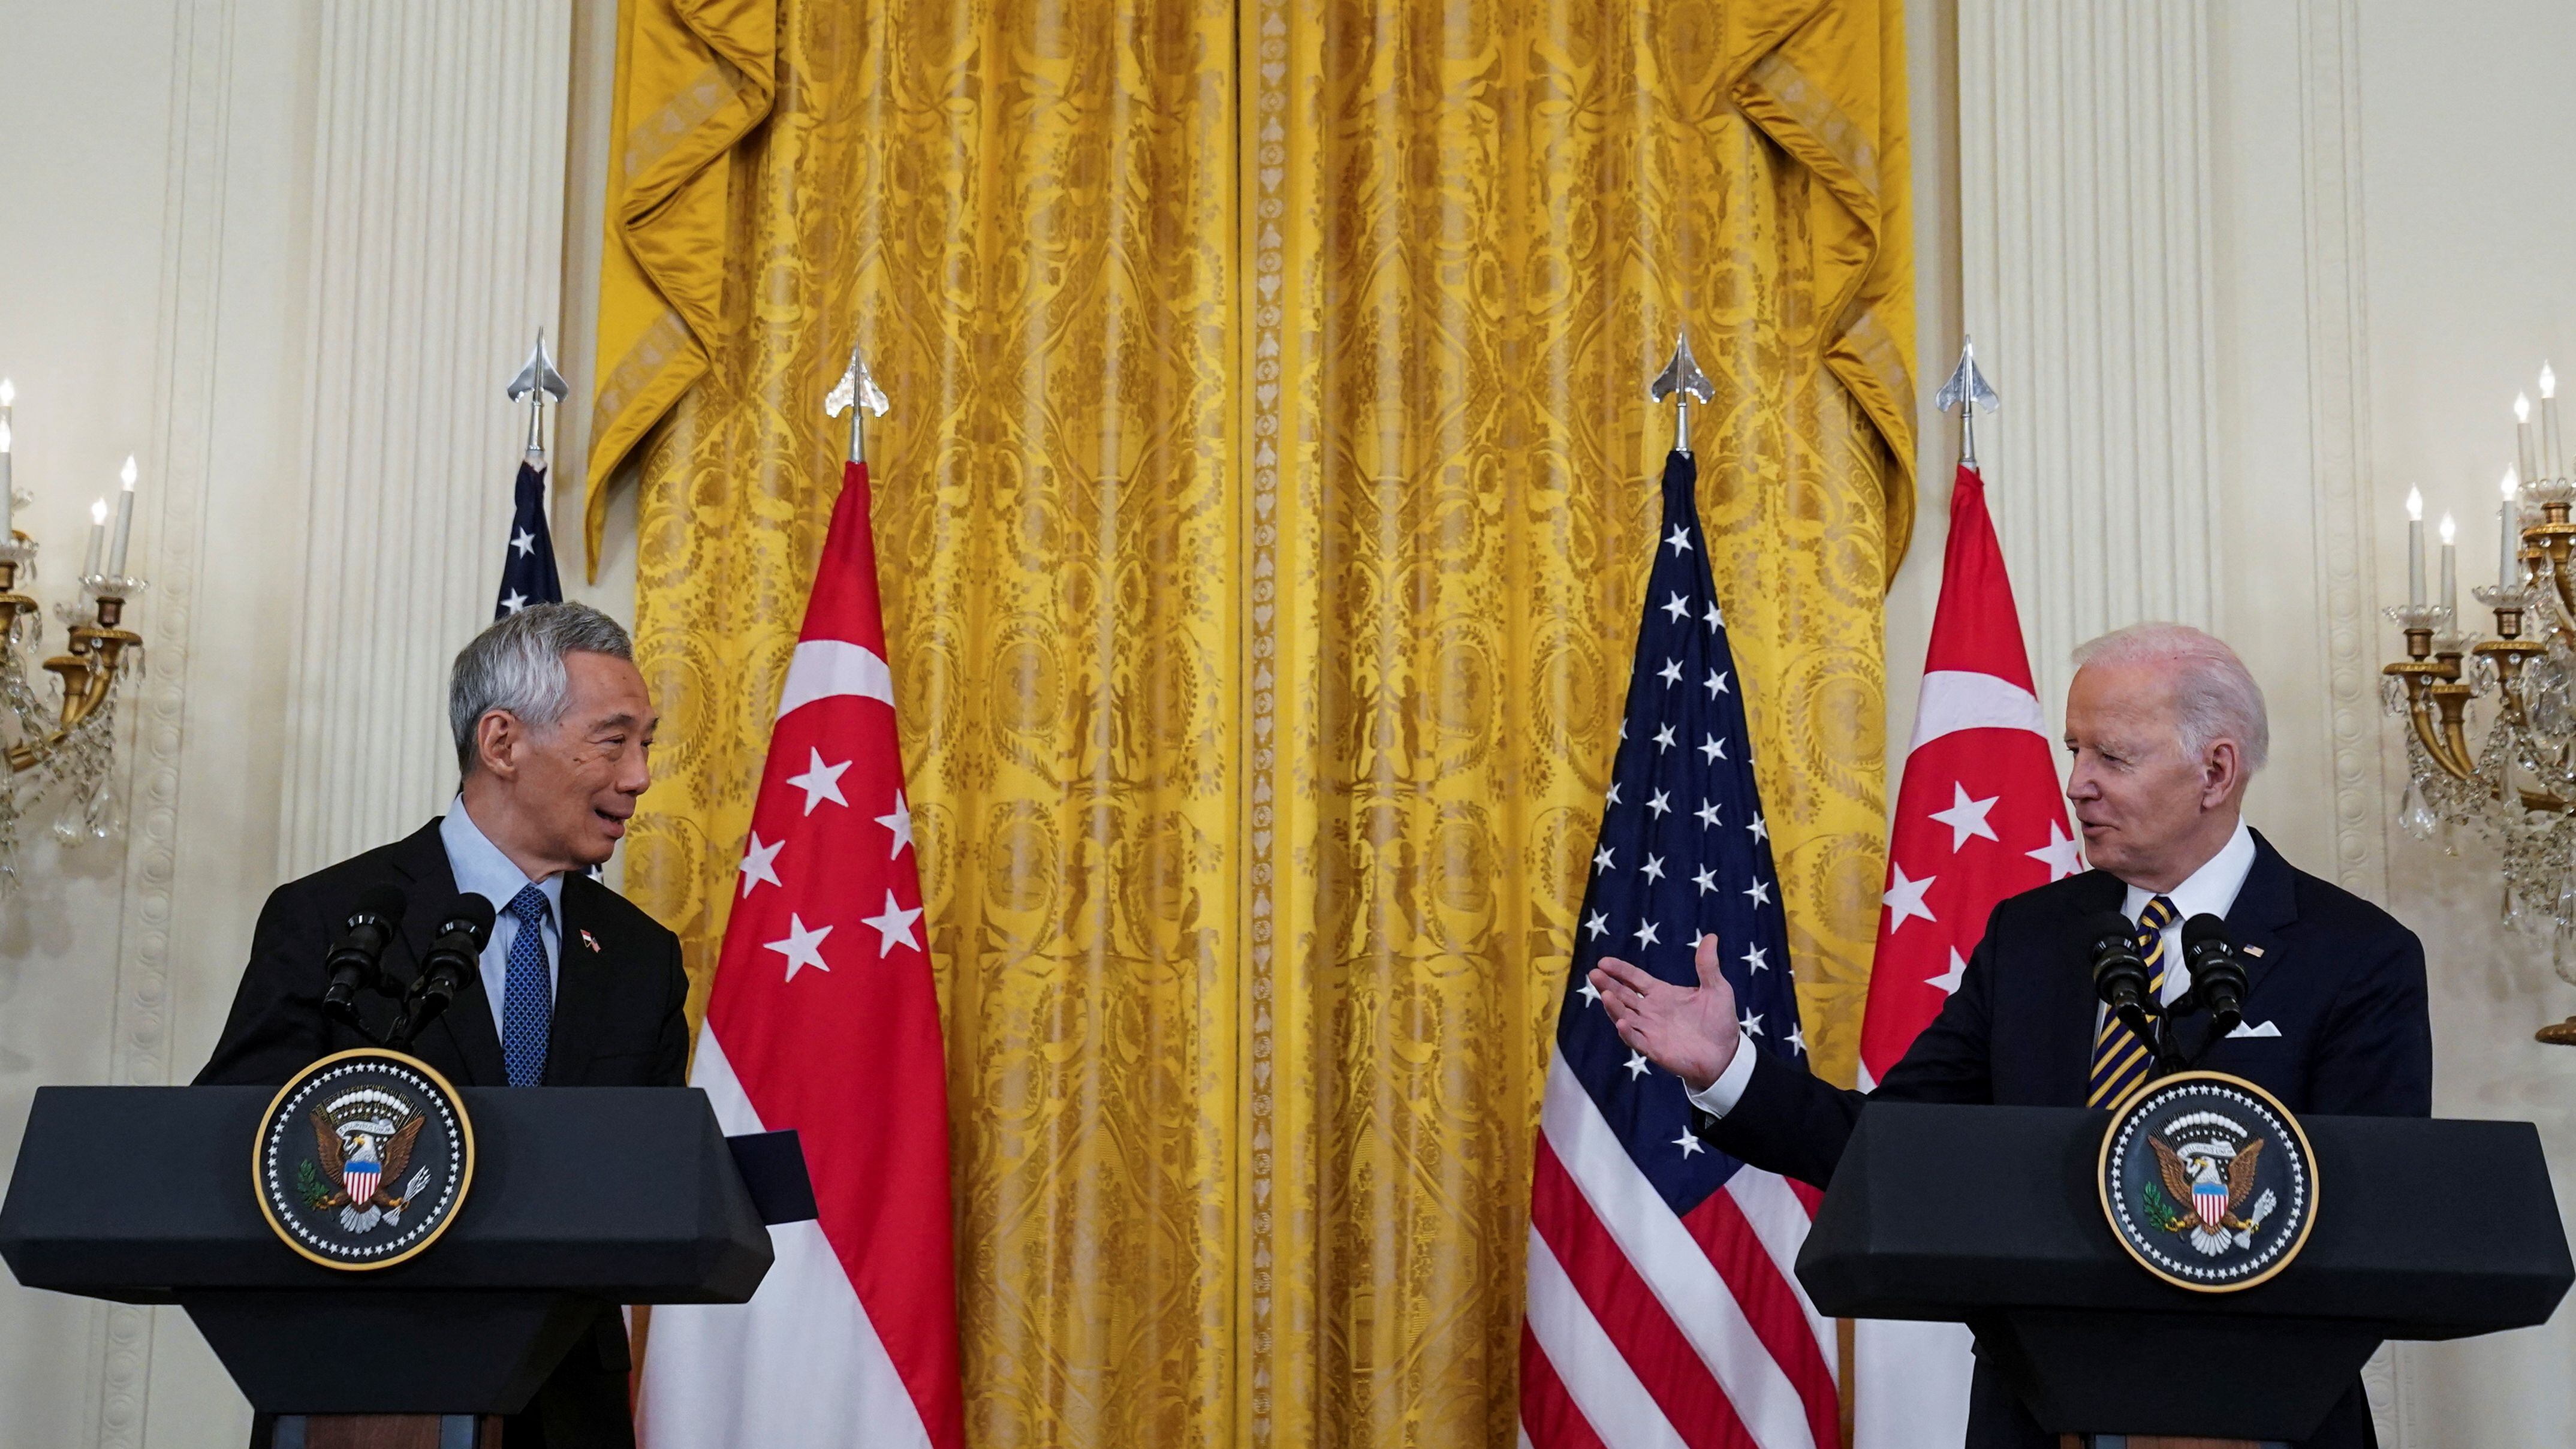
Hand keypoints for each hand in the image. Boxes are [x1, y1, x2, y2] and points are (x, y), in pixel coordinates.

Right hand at [1589, 933, 1739, 1091]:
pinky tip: (1622, 1022)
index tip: (1603, 961)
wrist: (1727, 1054)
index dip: (1619, 970)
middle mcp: (1651, 1011)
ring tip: (1604, 995)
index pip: (1634, 979)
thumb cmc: (1720, 1021)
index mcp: (1661, 994)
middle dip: (1608, 985)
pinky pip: (1636, 1040)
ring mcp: (1650, 1030)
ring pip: (1624, 1016)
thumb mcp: (1717, 989)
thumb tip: (1711, 936)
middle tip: (1594, 973)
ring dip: (1613, 1006)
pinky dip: (1627, 1032)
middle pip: (1623, 995)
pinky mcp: (1654, 1049)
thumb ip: (1708, 965)